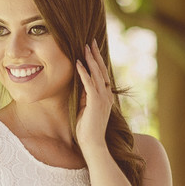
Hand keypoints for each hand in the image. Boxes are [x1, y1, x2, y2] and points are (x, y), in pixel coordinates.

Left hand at [75, 40, 115, 157]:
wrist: (93, 144)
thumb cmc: (87, 129)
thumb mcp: (85, 108)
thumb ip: (85, 96)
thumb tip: (81, 84)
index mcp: (105, 96)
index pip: (102, 74)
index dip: (98, 61)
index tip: (93, 49)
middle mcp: (106, 95)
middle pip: (102, 70)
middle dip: (95, 55)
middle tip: (91, 41)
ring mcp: (102, 99)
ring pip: (97, 74)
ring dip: (90, 60)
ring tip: (85, 47)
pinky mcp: (95, 103)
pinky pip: (89, 84)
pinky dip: (83, 73)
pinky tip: (78, 63)